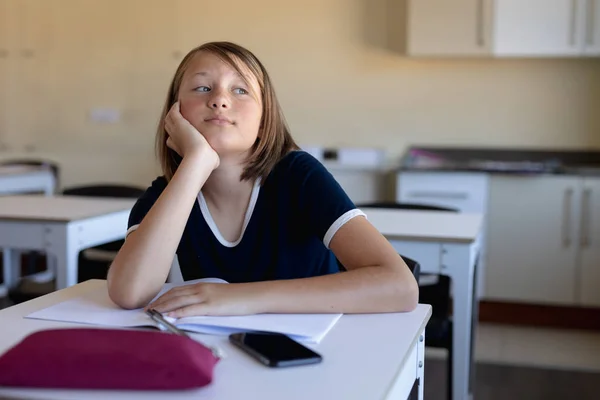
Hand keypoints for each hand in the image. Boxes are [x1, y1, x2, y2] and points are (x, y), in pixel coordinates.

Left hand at [145, 283, 259, 317]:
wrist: (252, 295)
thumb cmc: (238, 297)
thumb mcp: (218, 295)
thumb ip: (204, 299)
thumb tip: (192, 307)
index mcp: (202, 286)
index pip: (177, 290)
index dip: (163, 297)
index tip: (152, 303)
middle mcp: (201, 289)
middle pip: (174, 295)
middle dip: (158, 302)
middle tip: (145, 310)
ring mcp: (205, 297)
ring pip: (179, 301)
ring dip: (163, 307)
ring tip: (152, 313)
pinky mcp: (211, 306)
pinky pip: (191, 309)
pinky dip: (178, 312)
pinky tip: (169, 316)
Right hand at [164, 101, 219, 168]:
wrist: (200, 158)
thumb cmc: (206, 163)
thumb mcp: (208, 161)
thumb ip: (210, 159)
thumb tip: (216, 162)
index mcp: (179, 148)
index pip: (173, 139)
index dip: (176, 135)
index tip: (182, 132)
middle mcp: (174, 139)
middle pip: (170, 127)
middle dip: (174, 121)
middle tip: (179, 114)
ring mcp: (175, 130)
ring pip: (170, 119)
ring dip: (174, 113)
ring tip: (179, 106)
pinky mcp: (179, 122)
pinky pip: (174, 111)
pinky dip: (176, 106)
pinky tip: (180, 102)